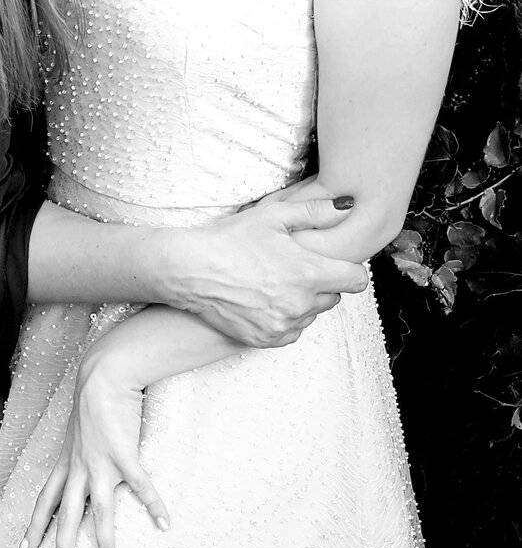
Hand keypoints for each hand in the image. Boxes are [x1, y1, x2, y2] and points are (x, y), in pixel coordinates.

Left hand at [20, 361, 168, 547]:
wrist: (102, 375)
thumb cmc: (93, 396)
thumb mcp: (78, 427)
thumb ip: (81, 446)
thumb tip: (86, 455)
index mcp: (66, 462)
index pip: (44, 501)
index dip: (34, 527)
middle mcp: (78, 469)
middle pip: (65, 518)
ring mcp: (100, 464)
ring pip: (99, 514)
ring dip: (102, 545)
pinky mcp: (124, 455)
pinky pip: (140, 486)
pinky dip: (153, 505)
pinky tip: (164, 523)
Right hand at [161, 194, 367, 347]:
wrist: (189, 270)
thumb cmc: (229, 239)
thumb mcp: (272, 216)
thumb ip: (315, 211)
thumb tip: (347, 207)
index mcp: (309, 273)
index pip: (357, 280)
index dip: (348, 268)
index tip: (334, 262)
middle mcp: (300, 304)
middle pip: (334, 297)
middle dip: (321, 283)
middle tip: (294, 267)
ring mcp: (283, 325)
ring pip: (311, 315)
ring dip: (303, 301)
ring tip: (275, 282)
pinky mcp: (266, 340)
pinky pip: (291, 332)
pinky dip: (285, 318)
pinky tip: (265, 300)